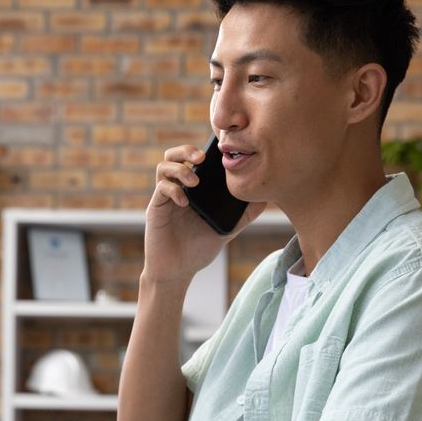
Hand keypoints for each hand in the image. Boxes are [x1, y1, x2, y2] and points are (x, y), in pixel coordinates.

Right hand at [144, 143, 264, 285]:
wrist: (178, 271)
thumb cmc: (198, 250)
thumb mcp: (227, 230)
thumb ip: (243, 215)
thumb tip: (265, 199)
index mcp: (193, 189)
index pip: (194, 159)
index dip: (202, 149)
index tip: (218, 150)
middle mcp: (177, 189)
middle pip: (174, 155)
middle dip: (186, 150)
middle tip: (202, 157)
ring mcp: (165, 198)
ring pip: (163, 166)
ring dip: (180, 169)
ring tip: (195, 181)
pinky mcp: (156, 208)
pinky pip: (161, 189)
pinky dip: (173, 190)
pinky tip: (185, 202)